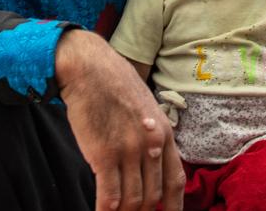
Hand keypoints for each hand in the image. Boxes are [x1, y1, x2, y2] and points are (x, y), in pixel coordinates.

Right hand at [56, 30, 184, 210]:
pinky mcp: (104, 154)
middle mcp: (151, 145)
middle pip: (153, 196)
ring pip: (133, 201)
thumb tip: (149, 166)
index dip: (172, 206)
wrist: (90, 68)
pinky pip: (109, 196)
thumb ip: (151, 137)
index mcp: (164, 134)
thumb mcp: (146, 109)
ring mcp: (129, 150)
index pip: (175, 180)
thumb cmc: (115, 86)